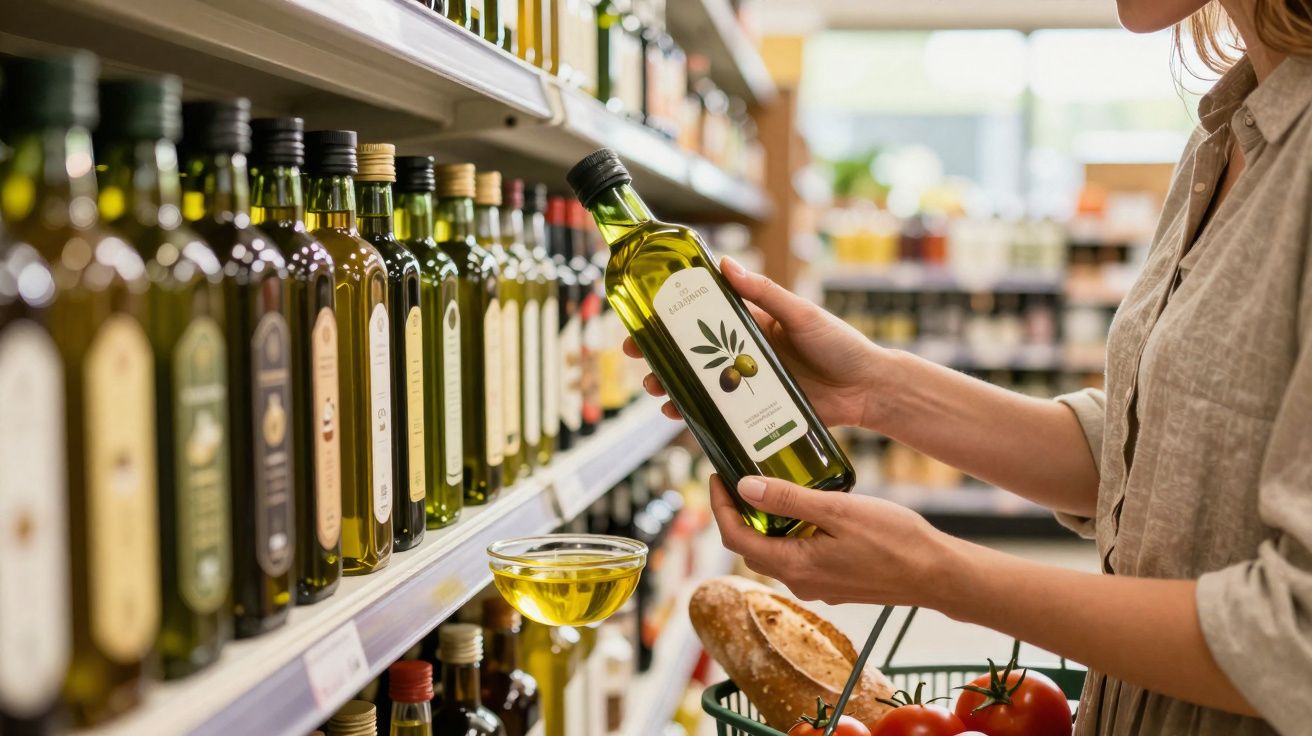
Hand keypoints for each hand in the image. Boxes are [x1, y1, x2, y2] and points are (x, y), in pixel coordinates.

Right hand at [625, 256, 887, 427]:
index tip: (645, 312)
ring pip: (701, 384)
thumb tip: (725, 264)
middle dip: (661, 353)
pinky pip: (721, 413)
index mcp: (754, 324)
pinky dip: (697, 415)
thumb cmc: (841, 344)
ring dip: (673, 385)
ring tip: (654, 388)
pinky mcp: (758, 411)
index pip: (704, 316)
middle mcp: (746, 353)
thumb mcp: (801, 314)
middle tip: (637, 354)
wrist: (870, 389)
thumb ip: (764, 293)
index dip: (673, 315)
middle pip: (693, 353)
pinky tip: (679, 415)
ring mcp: (749, 384)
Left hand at [710, 474, 954, 607]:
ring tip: (769, 488)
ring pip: (776, 552)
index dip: (719, 507)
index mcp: (794, 566)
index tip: (717, 478)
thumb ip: (788, 500)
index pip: (735, 538)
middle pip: (751, 547)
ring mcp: (818, 586)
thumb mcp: (837, 510)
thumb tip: (744, 488)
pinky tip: (805, 511)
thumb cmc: (894, 541)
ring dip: (766, 524)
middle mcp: (800, 582)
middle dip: (738, 514)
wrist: (937, 574)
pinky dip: (790, 533)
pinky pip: (799, 557)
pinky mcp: (834, 583)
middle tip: (737, 479)